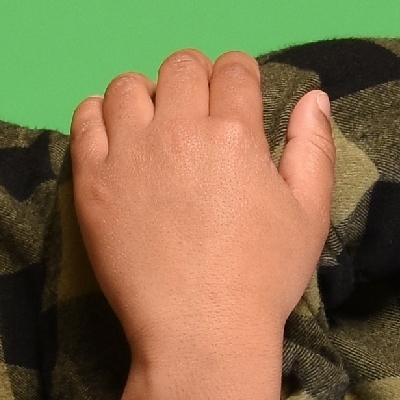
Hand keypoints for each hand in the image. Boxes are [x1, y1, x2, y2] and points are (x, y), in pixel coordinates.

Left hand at [70, 49, 334, 399]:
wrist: (200, 332)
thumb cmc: (262, 279)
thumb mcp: (310, 215)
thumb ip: (313, 149)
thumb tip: (314, 97)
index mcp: (236, 132)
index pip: (234, 68)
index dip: (239, 75)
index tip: (236, 95)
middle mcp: (179, 129)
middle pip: (181, 67)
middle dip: (195, 78)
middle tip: (197, 111)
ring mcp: (129, 152)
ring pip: (127, 86)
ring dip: (145, 94)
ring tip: (154, 123)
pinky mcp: (92, 180)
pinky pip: (84, 119)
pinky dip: (99, 116)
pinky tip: (114, 135)